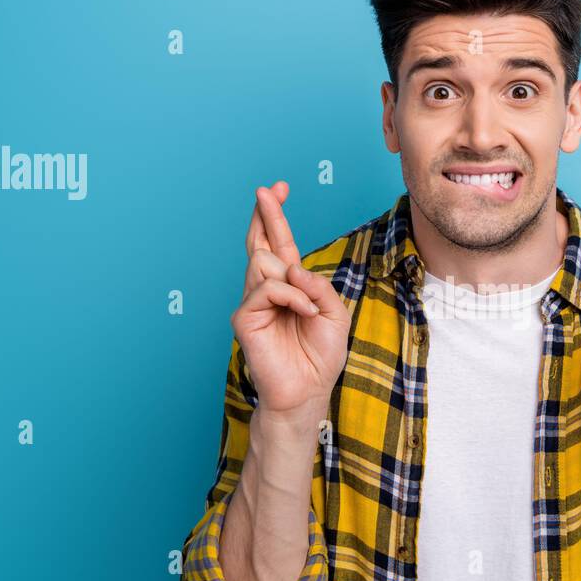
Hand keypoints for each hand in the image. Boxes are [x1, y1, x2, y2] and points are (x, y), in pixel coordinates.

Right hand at [231, 180, 350, 417]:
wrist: (309, 392)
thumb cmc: (321, 357)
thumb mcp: (335, 313)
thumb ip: (318, 285)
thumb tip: (292, 267)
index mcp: (290, 287)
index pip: (279, 245)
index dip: (275, 217)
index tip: (277, 189)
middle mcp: (268, 291)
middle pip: (260, 243)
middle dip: (266, 215)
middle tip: (267, 189)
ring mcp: (253, 303)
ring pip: (263, 263)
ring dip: (294, 279)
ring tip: (309, 307)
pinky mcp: (245, 318)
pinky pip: (267, 288)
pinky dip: (290, 296)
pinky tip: (303, 312)